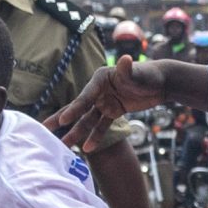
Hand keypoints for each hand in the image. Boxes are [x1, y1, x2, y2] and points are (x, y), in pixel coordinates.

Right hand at [46, 54, 166, 150]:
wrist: (162, 83)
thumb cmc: (149, 74)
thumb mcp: (138, 74)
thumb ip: (128, 70)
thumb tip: (125, 59)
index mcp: (100, 79)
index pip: (85, 97)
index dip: (74, 109)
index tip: (62, 120)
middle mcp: (98, 90)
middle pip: (78, 108)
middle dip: (62, 119)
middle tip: (45, 129)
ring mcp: (104, 102)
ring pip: (87, 119)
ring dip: (77, 132)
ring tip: (64, 144)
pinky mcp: (113, 111)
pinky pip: (102, 125)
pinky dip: (96, 136)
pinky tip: (88, 148)